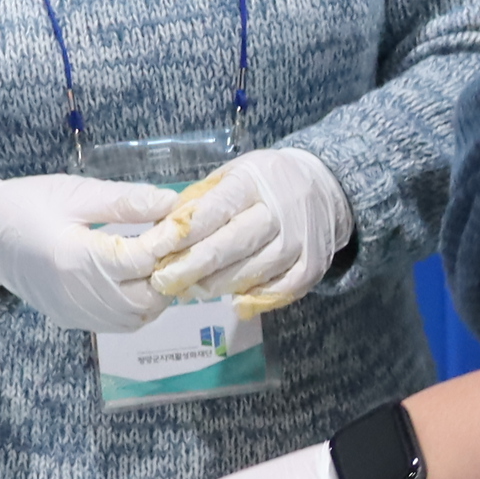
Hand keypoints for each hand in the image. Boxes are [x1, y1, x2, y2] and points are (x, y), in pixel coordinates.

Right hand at [0, 175, 178, 328]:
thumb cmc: (29, 205)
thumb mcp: (76, 193)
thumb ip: (124, 201)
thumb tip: (171, 203)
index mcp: (75, 257)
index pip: (139, 259)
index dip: (169, 242)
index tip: (185, 222)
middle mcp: (77, 294)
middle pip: (145, 297)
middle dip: (169, 272)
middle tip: (179, 244)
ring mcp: (75, 312)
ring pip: (137, 316)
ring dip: (158, 292)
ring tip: (163, 261)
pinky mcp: (74, 320)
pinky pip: (120, 323)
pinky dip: (141, 306)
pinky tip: (143, 281)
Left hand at [103, 148, 353, 314]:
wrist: (325, 185)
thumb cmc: (263, 182)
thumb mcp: (230, 175)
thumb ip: (199, 201)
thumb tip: (163, 230)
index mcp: (253, 181)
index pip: (213, 210)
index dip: (181, 234)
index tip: (155, 250)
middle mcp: (280, 209)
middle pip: (232, 244)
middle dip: (192, 266)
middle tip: (163, 282)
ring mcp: (301, 238)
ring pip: (255, 270)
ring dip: (219, 285)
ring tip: (190, 292)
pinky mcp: (314, 262)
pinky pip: (284, 288)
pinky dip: (259, 298)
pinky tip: (236, 303)